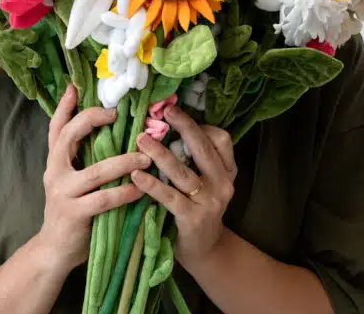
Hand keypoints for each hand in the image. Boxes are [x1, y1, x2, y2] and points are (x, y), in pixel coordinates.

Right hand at [38, 85, 150, 272]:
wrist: (55, 250)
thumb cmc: (72, 208)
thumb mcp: (72, 178)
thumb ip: (84, 156)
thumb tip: (111, 131)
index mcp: (55, 160)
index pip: (56, 126)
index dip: (64, 106)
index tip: (74, 86)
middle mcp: (54, 171)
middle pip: (68, 136)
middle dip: (92, 119)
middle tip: (116, 113)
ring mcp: (62, 192)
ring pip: (95, 170)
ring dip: (123, 161)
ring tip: (145, 156)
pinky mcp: (73, 213)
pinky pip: (103, 199)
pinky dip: (124, 192)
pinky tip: (141, 189)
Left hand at [131, 106, 236, 262]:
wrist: (204, 251)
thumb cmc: (197, 207)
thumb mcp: (204, 181)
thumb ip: (193, 158)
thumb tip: (165, 125)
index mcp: (226, 170)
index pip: (221, 139)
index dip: (200, 125)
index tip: (175, 114)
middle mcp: (223, 183)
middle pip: (203, 149)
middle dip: (183, 126)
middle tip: (164, 112)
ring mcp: (210, 202)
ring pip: (183, 171)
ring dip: (160, 153)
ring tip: (140, 139)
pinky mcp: (193, 219)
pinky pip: (170, 197)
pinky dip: (152, 184)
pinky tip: (137, 175)